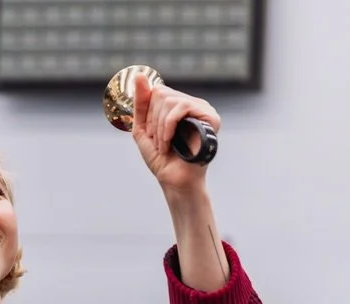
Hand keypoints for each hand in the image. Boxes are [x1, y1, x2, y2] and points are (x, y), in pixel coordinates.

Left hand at [130, 71, 220, 198]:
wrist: (175, 181)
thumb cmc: (162, 159)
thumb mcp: (143, 128)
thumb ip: (141, 103)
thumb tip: (139, 75)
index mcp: (179, 105)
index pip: (156, 91)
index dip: (148, 115)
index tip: (152, 135)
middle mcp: (193, 103)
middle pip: (161, 93)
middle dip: (153, 122)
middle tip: (160, 142)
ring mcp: (203, 109)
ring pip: (169, 101)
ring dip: (159, 128)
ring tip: (165, 145)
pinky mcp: (210, 117)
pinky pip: (181, 107)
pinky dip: (168, 126)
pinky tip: (169, 142)